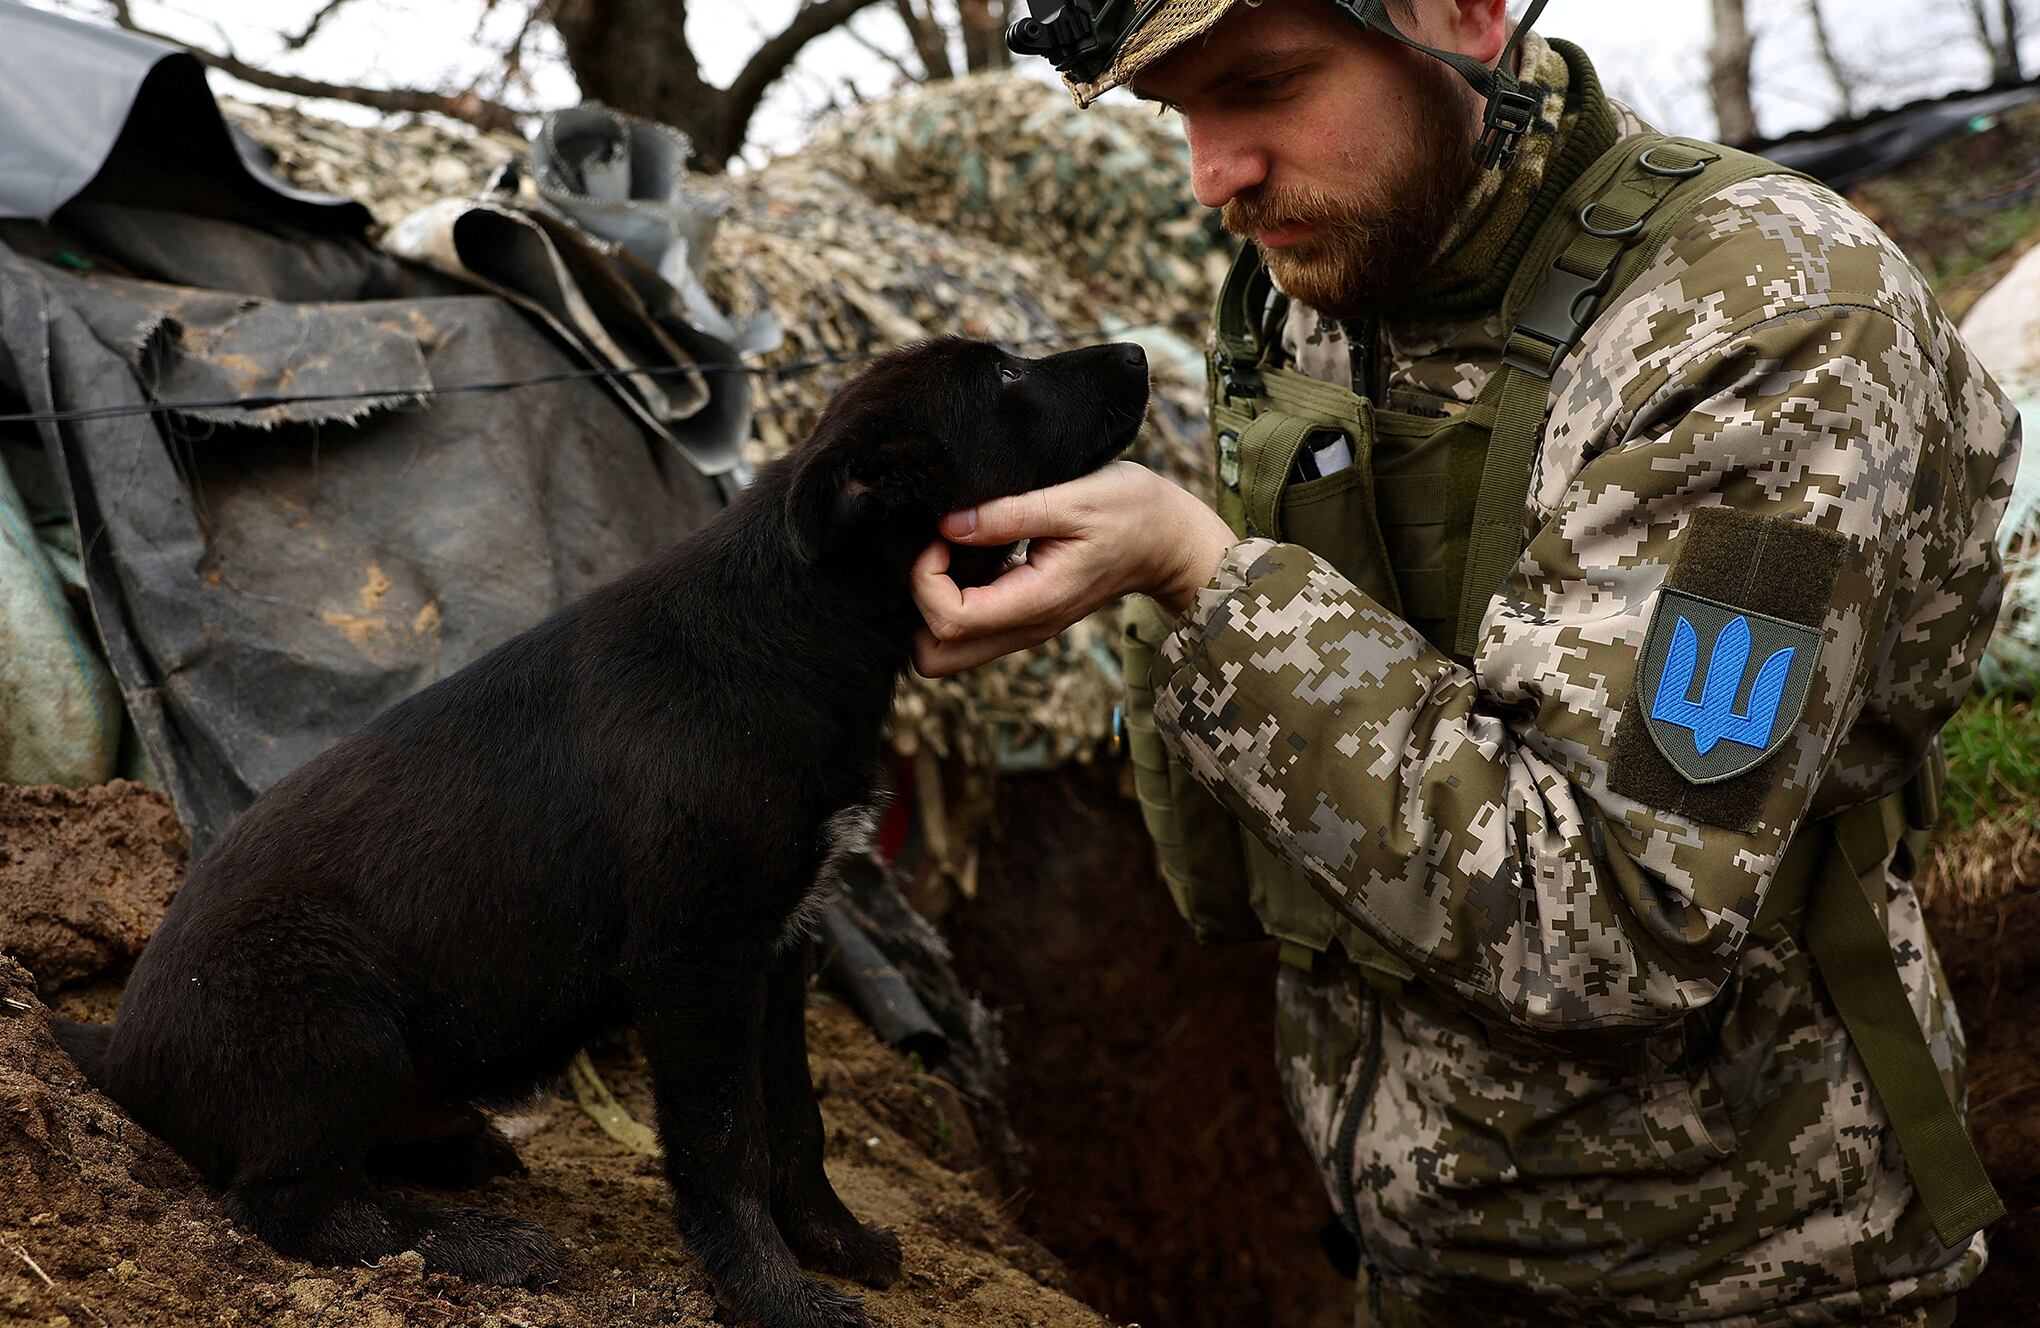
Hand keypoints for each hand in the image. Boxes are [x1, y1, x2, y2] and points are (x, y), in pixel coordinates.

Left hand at [911, 461, 1235, 676]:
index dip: (925, 577)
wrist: (1169, 540)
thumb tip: (948, 525)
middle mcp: (1023, 627)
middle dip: (917, 603)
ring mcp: (1021, 627)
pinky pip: (965, 626)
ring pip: (945, 647)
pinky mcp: (1020, 615)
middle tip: (936, 550)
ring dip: (932, 602)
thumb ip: (1009, 513)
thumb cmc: (1130, 511)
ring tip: (953, 548)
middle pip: (933, 656)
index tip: (942, 533)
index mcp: (1035, 603)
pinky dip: (951, 596)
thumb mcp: (1075, 498)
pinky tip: (969, 551)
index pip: (948, 620)